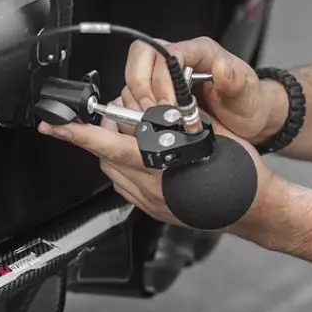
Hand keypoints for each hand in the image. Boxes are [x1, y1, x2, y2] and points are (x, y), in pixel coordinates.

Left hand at [37, 99, 276, 233]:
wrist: (255, 208)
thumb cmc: (239, 170)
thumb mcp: (207, 131)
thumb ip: (176, 117)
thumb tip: (155, 99)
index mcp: (160, 163)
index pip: (107, 144)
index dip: (77, 134)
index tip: (55, 126)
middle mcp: (149, 187)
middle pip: (106, 154)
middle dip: (104, 133)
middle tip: (119, 116)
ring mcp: (150, 202)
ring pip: (113, 171)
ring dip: (115, 151)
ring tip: (136, 136)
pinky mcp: (153, 211)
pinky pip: (126, 187)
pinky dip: (127, 168)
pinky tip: (144, 158)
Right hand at [121, 36, 286, 144]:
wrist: (249, 119)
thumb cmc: (248, 102)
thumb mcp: (247, 94)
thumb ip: (235, 81)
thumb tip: (221, 67)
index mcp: (200, 51)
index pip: (167, 52)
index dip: (161, 79)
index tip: (168, 105)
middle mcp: (179, 59)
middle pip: (141, 57)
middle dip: (140, 87)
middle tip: (152, 114)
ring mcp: (164, 76)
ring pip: (133, 78)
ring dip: (138, 103)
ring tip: (154, 124)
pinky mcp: (157, 93)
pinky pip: (133, 96)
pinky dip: (135, 112)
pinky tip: (150, 126)